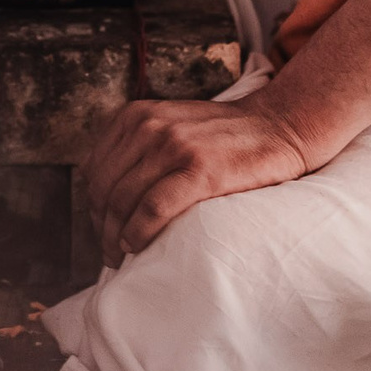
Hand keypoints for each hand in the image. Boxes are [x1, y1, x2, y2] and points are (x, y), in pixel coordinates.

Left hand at [78, 92, 314, 260]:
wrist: (278, 127)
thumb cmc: (224, 136)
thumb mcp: (170, 125)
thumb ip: (138, 147)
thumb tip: (105, 193)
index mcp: (136, 115)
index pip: (94, 168)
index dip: (91, 205)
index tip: (100, 228)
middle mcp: (148, 126)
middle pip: (103, 187)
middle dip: (99, 225)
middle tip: (108, 251)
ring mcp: (174, 145)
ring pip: (122, 199)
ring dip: (113, 235)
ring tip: (119, 255)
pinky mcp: (199, 170)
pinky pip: (152, 208)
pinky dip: (137, 232)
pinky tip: (135, 245)